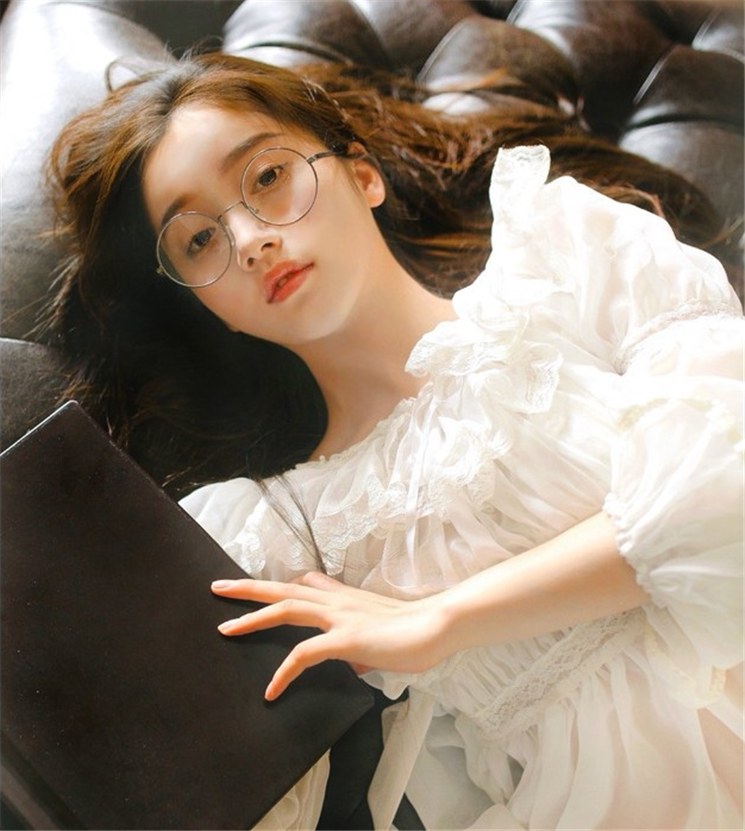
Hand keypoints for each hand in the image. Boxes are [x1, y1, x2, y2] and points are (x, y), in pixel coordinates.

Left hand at [211, 572, 447, 699]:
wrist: (437, 625)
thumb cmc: (415, 632)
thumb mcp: (380, 632)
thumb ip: (360, 644)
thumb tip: (353, 663)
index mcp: (345, 599)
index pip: (304, 585)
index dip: (278, 586)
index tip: (254, 588)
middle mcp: (337, 602)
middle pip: (283, 589)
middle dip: (248, 589)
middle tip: (218, 588)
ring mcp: (339, 617)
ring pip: (285, 608)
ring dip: (252, 617)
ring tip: (225, 629)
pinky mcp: (345, 639)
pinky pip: (304, 654)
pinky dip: (284, 672)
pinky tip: (271, 689)